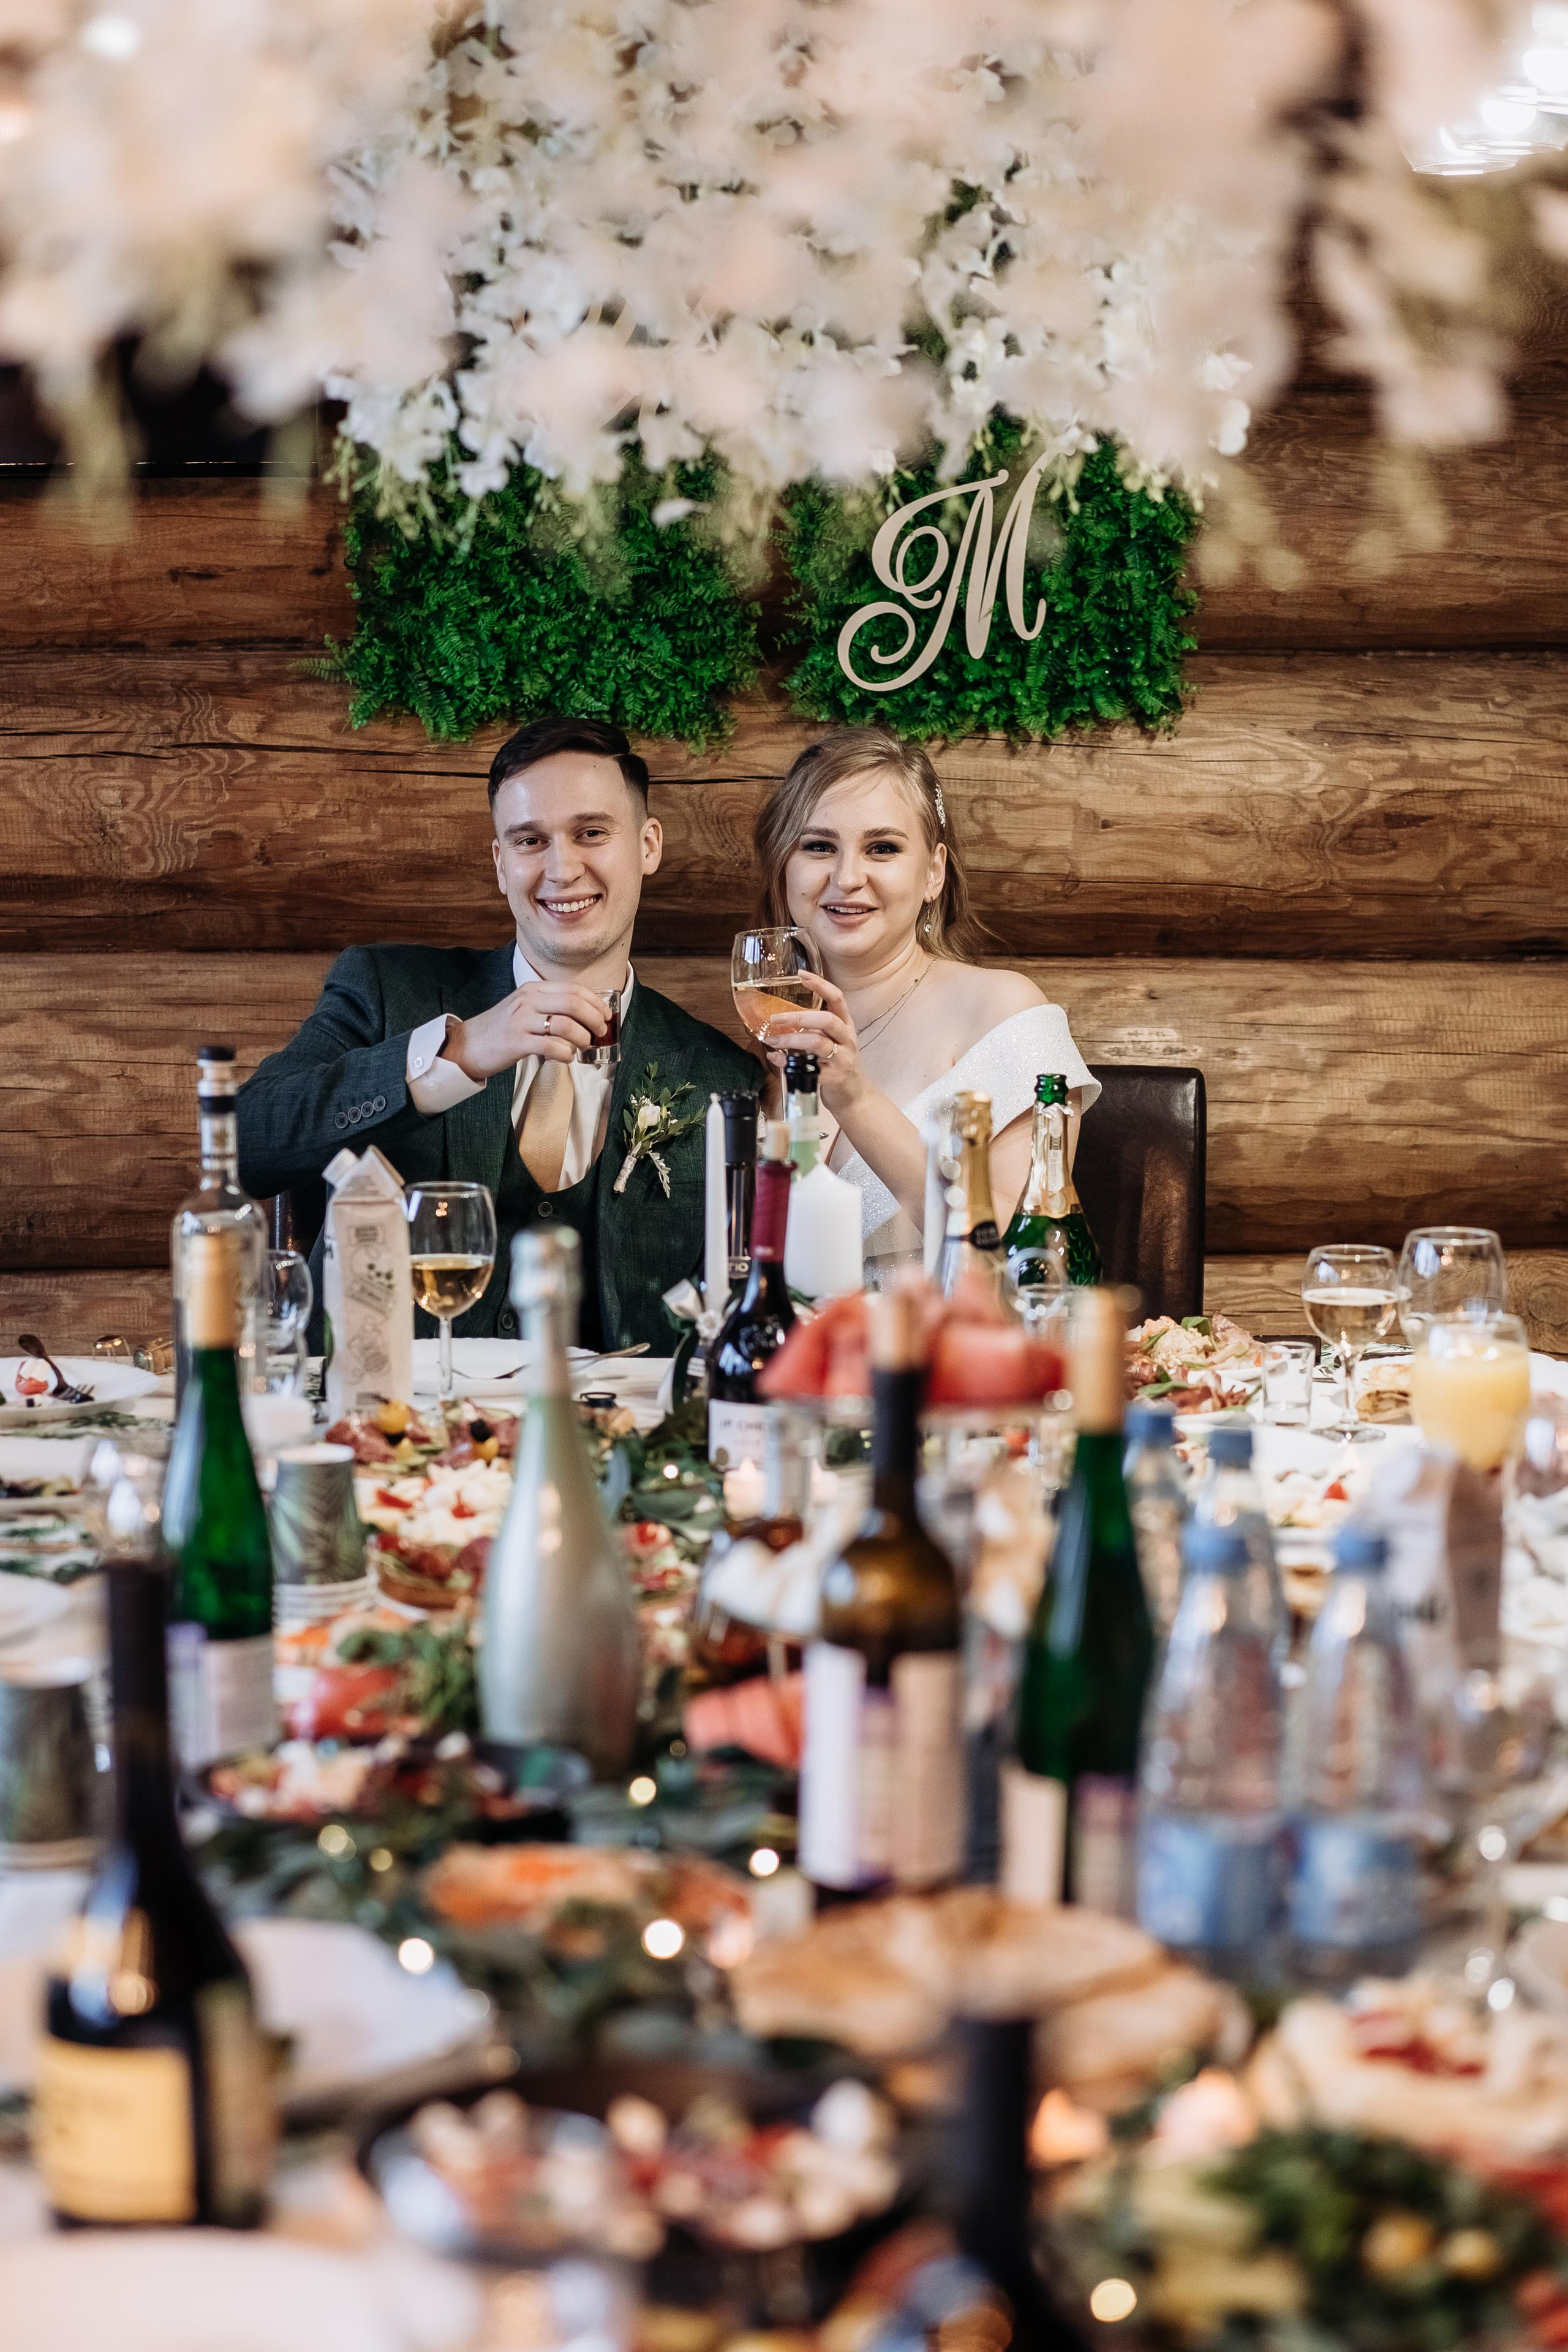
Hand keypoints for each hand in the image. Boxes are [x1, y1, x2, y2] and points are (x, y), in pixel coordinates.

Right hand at [445, 982, 607, 1081]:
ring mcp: (521, 1020)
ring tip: (585, 1046)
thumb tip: (586, 1015)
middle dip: (594, 1019)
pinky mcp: (516, 1042)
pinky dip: (565, 1053)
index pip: (573, 989)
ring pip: (565, 1024)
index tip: (607, 1015)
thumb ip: (551, 1006)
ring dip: (582, 1037)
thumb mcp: (525, 1007)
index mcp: (533, 989)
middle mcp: (528, 1000)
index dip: (596, 1002)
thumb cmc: (502, 1029)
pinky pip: (550, 1046)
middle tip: (600, 1032)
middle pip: (573, 1003)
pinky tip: (567, 1057)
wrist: (468, 1044)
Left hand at [761, 975, 864, 1114]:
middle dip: (799, 1016)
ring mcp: (843, 1058)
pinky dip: (789, 1063)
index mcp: (845, 1025)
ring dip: (791, 1040)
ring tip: (773, 1040)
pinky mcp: (835, 1077)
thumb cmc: (837, 1065)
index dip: (820, 985)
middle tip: (775, 1017)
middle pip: (826, 1020)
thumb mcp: (829, 1042)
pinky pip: (810, 1068)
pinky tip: (777, 1060)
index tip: (801, 974)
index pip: (837, 998)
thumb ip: (809, 1031)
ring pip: (818, 1043)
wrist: (855, 1095)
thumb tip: (777, 1026)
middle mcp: (847, 1038)